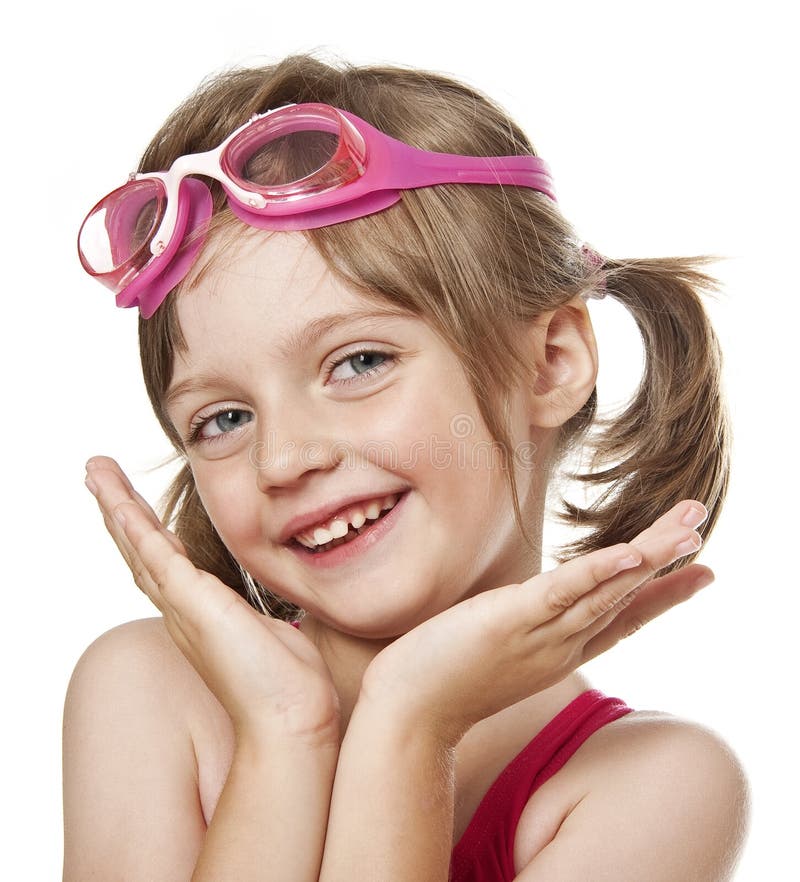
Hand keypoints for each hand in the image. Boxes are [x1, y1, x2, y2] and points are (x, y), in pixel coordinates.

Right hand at [84, 456, 339, 745]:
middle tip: (97, 475)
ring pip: (140, 546)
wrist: (290, 719)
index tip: (131, 501)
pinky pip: (157, 556)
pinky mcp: (195, 604)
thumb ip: (263, 612)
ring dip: (117, 507)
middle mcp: (183, 610)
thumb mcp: (271, 631)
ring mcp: (185, 607)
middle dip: (119, 510)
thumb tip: (282, 602)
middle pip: (140, 550)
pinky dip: (135, 526)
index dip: (144, 531)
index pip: (165, 561)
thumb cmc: (288, 684)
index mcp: (200, 614)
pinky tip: (118, 502)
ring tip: (96, 472)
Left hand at [359, 499, 712, 744]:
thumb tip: (519, 602)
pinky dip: (600, 572)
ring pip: (608, 591)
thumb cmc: (441, 678)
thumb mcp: (493, 649)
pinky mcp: (511, 620)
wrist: (406, 715)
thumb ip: (516, 627)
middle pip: (625, 599)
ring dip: (651, 556)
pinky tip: (631, 553)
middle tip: (701, 522)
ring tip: (689, 526)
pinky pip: (564, 592)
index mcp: (557, 649)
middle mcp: (560, 645)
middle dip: (669, 562)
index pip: (620, 617)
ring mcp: (540, 635)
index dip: (660, 593)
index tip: (699, 570)